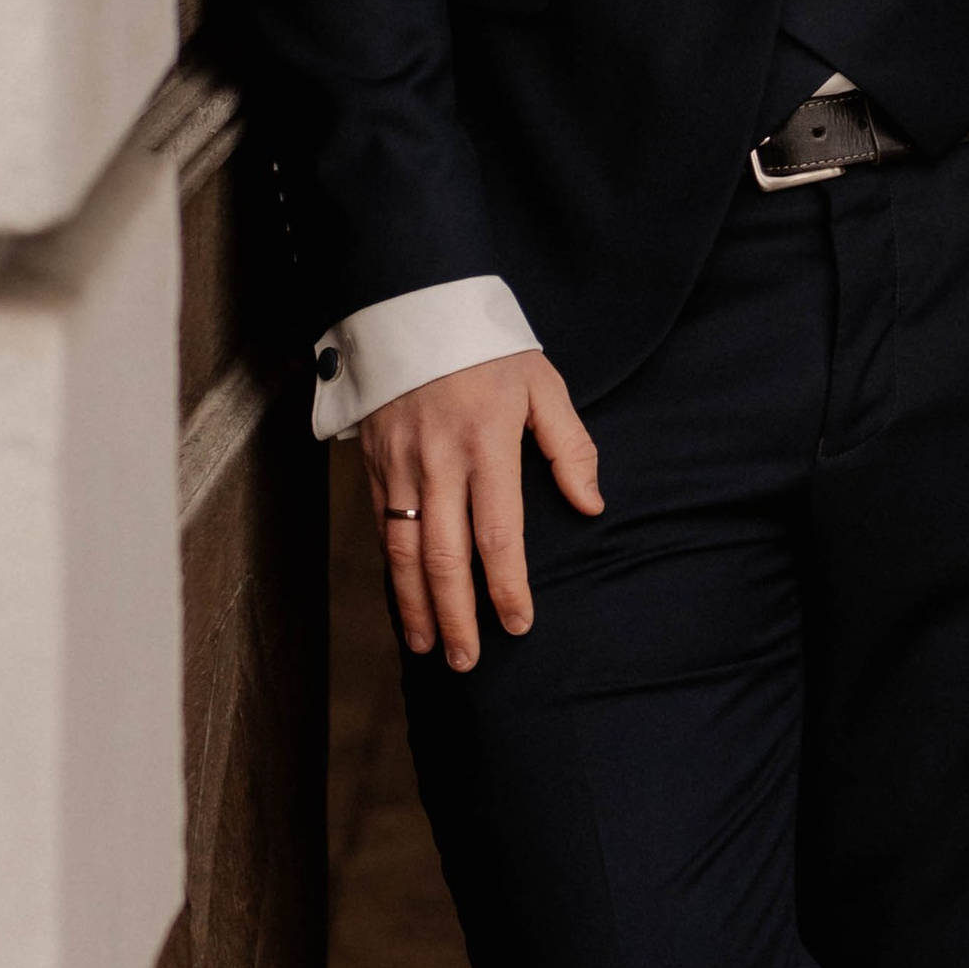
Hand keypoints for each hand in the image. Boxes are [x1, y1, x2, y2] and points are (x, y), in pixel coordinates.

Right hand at [360, 353, 603, 669]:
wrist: (413, 307)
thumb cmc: (489, 348)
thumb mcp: (542, 383)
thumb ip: (570, 446)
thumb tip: (592, 506)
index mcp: (488, 443)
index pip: (499, 533)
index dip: (507, 586)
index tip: (518, 625)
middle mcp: (439, 462)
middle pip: (444, 556)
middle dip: (457, 615)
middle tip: (469, 661)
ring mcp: (401, 466)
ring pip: (404, 552)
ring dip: (415, 605)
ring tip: (430, 647)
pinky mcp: (376, 465)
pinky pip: (383, 529)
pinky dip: (392, 572)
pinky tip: (404, 600)